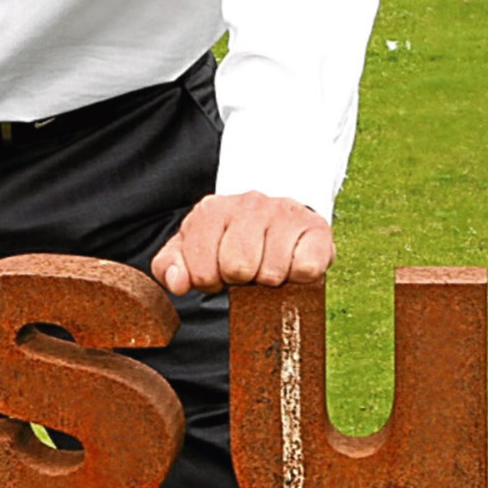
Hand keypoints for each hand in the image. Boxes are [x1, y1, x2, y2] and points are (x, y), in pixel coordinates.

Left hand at [150, 191, 333, 295]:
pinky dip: (300, 277)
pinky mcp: (316, 228)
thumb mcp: (192, 250)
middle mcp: (249, 203)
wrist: (279, 217)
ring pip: (271, 273)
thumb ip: (171, 267)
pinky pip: (306, 270)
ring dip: (270, 280)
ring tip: (268, 264)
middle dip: (241, 280)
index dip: (210, 282)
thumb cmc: (231, 240)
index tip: (219, 272)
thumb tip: (178, 283)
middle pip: (238, 269)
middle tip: (247, 269)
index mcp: (211, 210)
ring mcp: (284, 212)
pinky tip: (292, 264)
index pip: (202, 272)